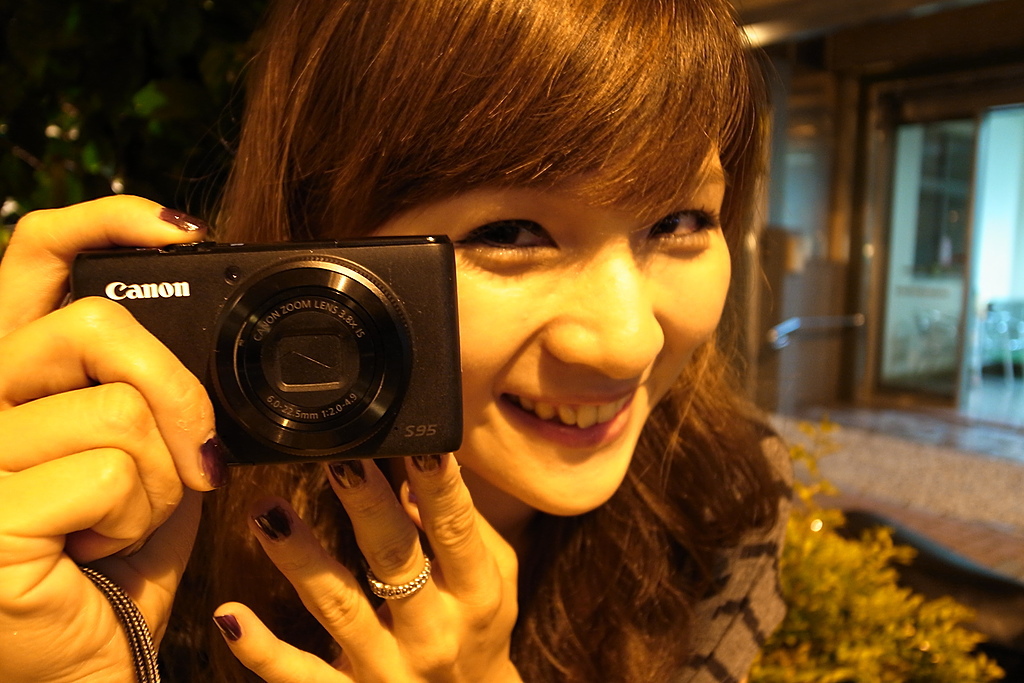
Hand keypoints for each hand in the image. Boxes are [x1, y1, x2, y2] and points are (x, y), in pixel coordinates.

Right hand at [0, 196, 223, 682]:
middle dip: (178, 394)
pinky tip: (97, 556)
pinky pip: (110, 473)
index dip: (104, 221)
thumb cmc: (120, 558)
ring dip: (159, 480)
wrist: (95, 657)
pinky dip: (137, 521)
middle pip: (93, 326)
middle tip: (195, 459)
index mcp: (15, 380)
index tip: (180, 230)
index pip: (33, 259)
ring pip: (119, 410)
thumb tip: (215, 328)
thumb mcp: (149, 454)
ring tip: (120, 525)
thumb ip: (153, 387)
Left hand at [214, 453, 522, 681]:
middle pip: (397, 560)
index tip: (418, 443)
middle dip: (367, 506)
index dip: (438, 486)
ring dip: (302, 558)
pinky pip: (300, 677)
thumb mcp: (495, 581)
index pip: (455, 530)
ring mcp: (387, 669)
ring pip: (339, 609)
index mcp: (476, 594)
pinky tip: (229, 616)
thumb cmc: (479, 634)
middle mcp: (435, 633)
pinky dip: (262, 651)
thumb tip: (413, 473)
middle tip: (339, 459)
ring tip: (268, 513)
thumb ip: (462, 528)